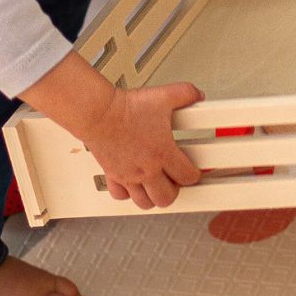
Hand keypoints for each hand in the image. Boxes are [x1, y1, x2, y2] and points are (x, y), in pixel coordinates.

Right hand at [78, 82, 204, 208]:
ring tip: (156, 185)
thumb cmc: (125, 108)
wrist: (98, 112)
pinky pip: (121, 195)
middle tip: (174, 180)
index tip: (192, 170)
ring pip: (144, 202)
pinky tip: (132, 183)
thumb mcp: (162, 95)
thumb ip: (185, 94)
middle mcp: (146, 169)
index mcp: (162, 153)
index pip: (188, 176)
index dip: (194, 174)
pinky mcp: (113, 174)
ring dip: (152, 196)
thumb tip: (197, 96)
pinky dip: (128, 194)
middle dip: (174, 191)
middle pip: (166, 197)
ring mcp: (129, 174)